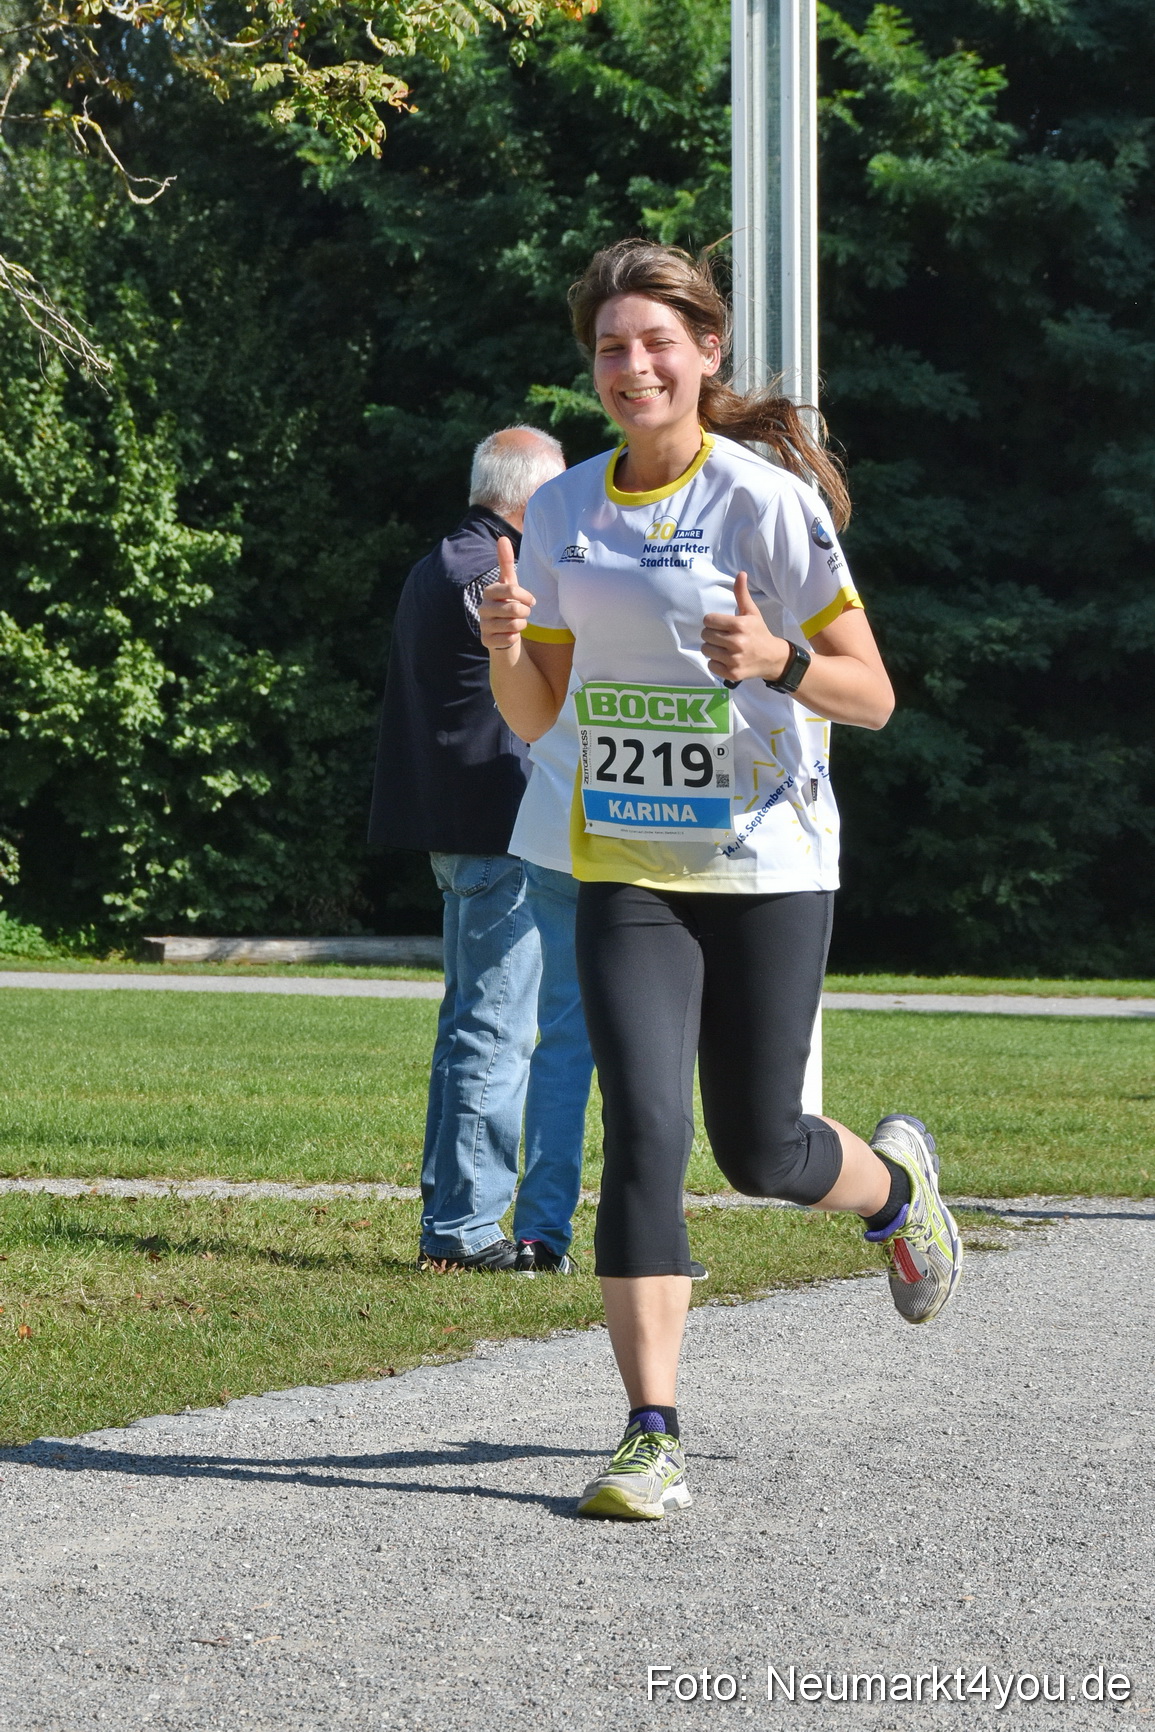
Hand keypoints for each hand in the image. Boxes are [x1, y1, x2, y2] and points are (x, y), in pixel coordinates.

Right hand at [479, 535, 536, 652]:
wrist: (502, 633)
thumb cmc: (508, 605)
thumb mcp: (509, 584)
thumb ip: (506, 562)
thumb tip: (502, 538)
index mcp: (489, 592)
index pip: (512, 589)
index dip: (526, 597)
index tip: (531, 601)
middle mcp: (483, 608)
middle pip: (514, 608)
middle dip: (526, 612)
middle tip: (524, 614)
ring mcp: (483, 625)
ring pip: (514, 625)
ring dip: (522, 625)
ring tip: (519, 624)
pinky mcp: (486, 641)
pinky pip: (509, 639)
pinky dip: (515, 637)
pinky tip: (511, 635)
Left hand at [701, 570, 789, 683]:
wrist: (773, 658)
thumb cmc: (759, 633)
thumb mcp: (751, 613)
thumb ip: (742, 594)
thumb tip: (740, 573)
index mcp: (739, 625)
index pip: (708, 620)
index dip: (712, 622)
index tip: (721, 625)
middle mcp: (737, 643)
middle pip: (705, 635)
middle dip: (712, 635)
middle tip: (723, 637)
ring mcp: (734, 660)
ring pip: (706, 650)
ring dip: (712, 649)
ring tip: (725, 648)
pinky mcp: (732, 674)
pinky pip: (711, 665)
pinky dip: (716, 663)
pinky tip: (727, 659)